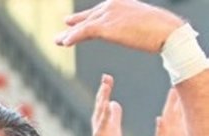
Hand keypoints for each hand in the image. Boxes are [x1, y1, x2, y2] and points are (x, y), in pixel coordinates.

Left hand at [55, 0, 182, 52]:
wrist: (167, 32)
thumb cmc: (160, 29)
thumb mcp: (141, 23)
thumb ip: (129, 25)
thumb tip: (129, 31)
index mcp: (120, 4)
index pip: (98, 12)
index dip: (85, 18)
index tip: (74, 22)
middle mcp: (111, 6)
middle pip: (88, 17)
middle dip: (75, 24)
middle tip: (63, 31)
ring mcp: (107, 15)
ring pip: (83, 26)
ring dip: (68, 35)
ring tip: (58, 41)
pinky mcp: (105, 27)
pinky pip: (83, 32)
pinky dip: (72, 37)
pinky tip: (65, 42)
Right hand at [91, 74, 122, 135]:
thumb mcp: (114, 126)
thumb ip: (114, 115)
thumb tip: (114, 103)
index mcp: (101, 118)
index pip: (102, 100)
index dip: (104, 89)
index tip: (107, 77)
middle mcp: (97, 120)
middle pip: (100, 101)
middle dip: (103, 89)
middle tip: (106, 77)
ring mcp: (98, 126)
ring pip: (100, 109)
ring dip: (102, 97)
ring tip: (106, 86)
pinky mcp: (100, 134)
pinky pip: (103, 122)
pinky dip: (105, 112)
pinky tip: (108, 104)